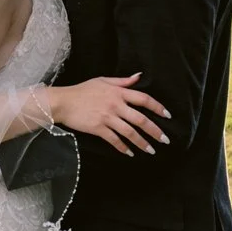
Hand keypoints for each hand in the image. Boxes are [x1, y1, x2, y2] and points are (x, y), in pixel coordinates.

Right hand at [50, 75, 168, 155]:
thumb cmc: (82, 90)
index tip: (168, 116)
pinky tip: (130, 153)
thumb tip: (139, 76)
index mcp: (118, 92)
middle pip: (140, 119)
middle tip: (165, 140)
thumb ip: (123, 81)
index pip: (143, 99)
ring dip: (142, 143)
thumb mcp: (103, 80)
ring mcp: (107, 117)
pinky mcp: (98, 128)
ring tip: (151, 150)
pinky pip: (114, 140)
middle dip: (155, 131)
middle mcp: (115, 105)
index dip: (158, 107)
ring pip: (130, 132)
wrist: (64, 102)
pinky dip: (123, 148)